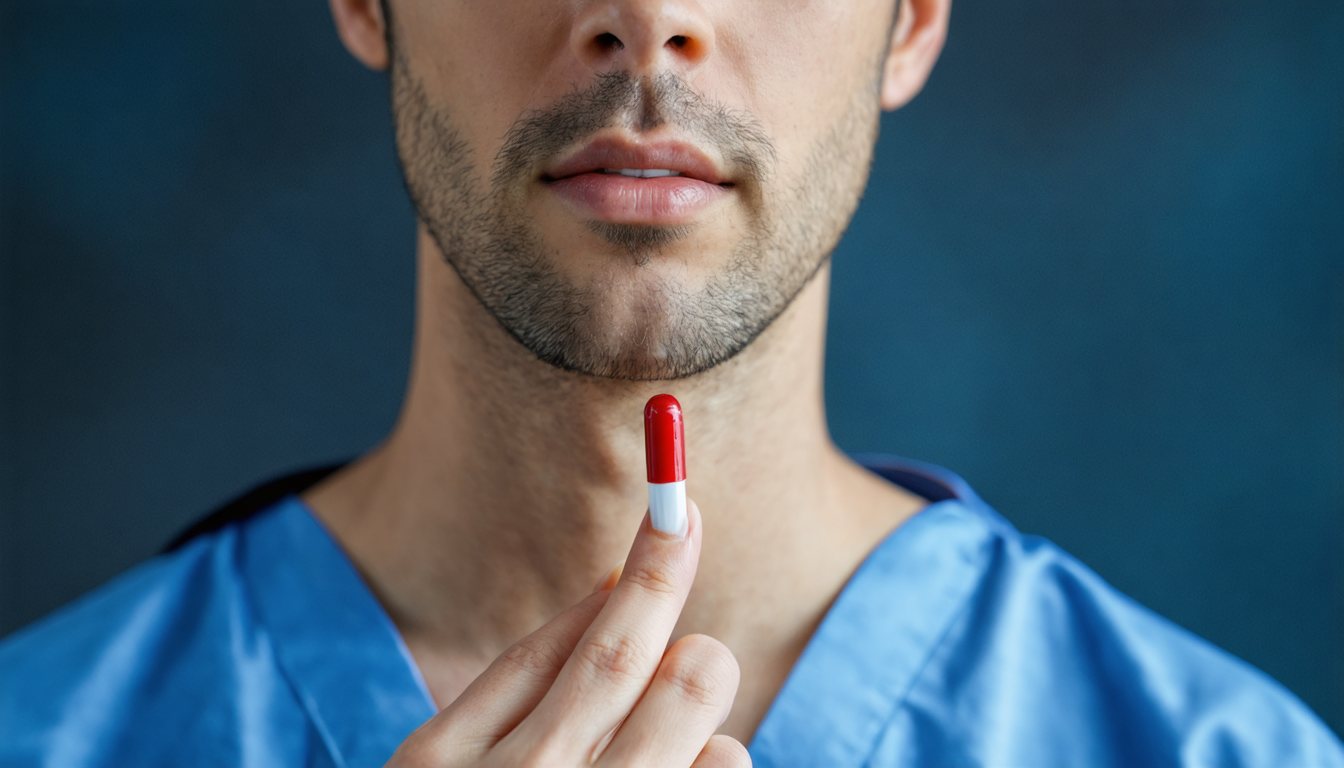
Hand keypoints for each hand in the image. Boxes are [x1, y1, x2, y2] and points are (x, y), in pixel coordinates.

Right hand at [386, 499, 749, 766]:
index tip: (683, 506)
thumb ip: (521, 678)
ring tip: (664, 727)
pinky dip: (715, 765)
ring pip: (715, 735)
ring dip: (701, 710)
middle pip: (660, 674)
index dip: (648, 568)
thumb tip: (612, 588)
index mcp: (463, 764)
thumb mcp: (442, 767)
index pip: (589, 641)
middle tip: (688, 600)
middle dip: (687, 617)